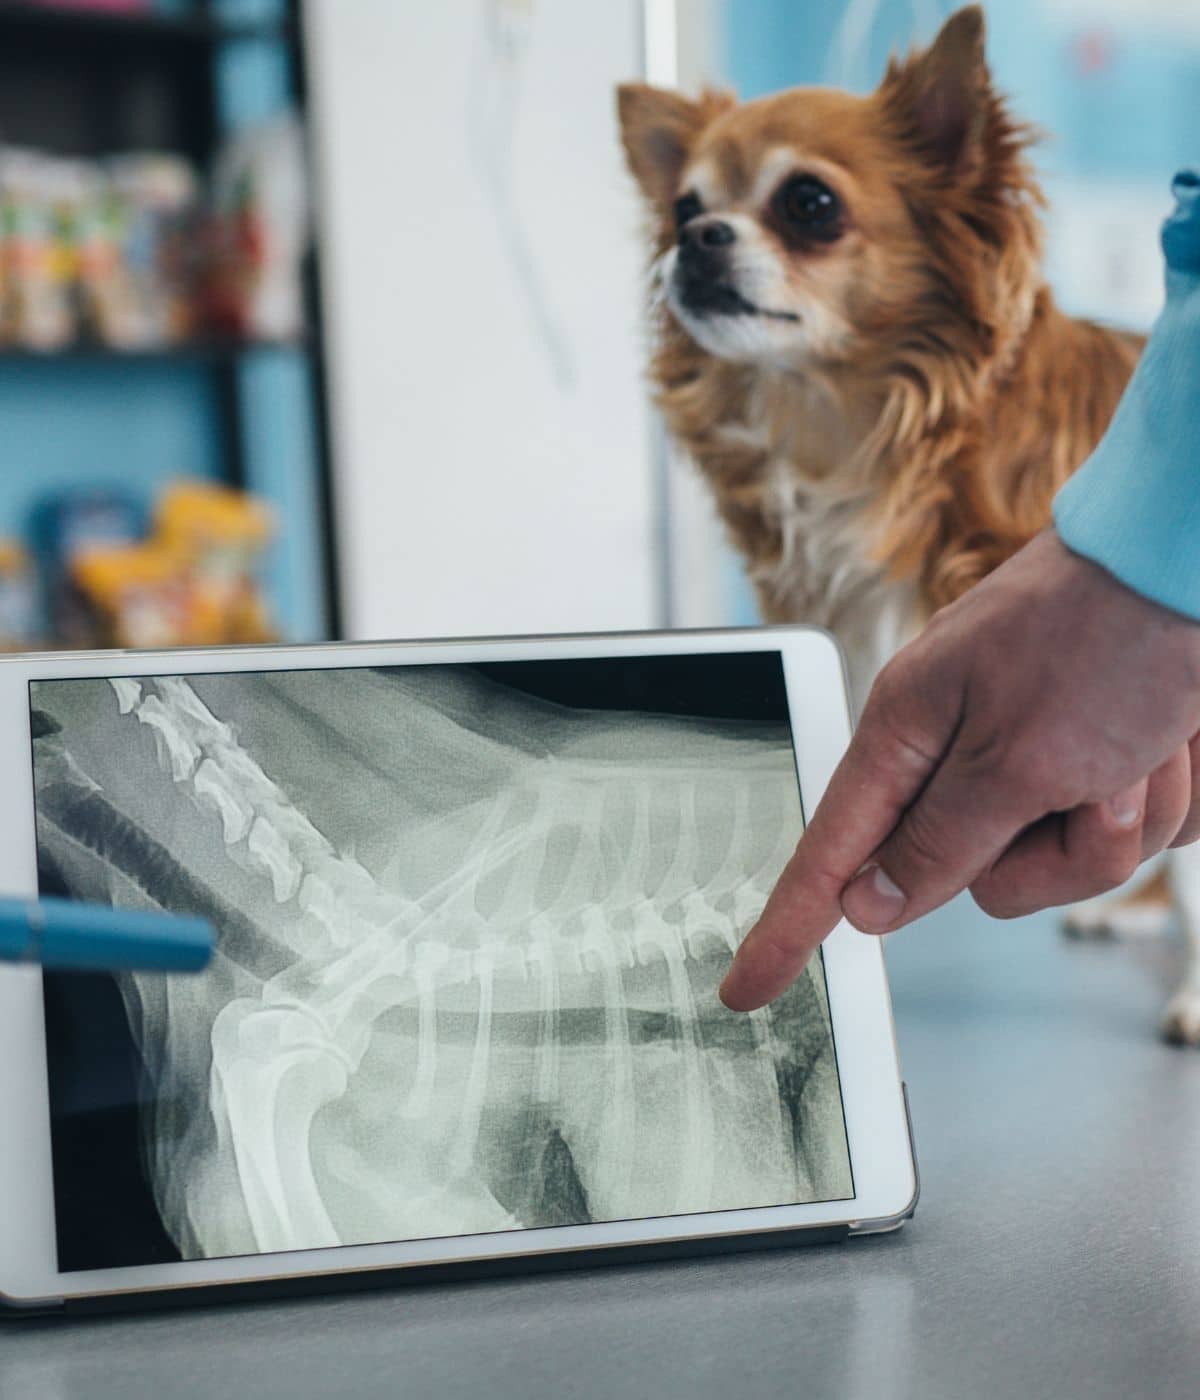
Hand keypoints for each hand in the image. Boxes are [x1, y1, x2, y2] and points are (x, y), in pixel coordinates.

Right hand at [720, 529, 1199, 1011]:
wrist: (1195, 563)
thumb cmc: (1105, 637)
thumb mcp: (1015, 759)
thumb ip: (936, 845)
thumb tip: (865, 906)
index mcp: (910, 734)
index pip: (830, 856)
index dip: (787, 929)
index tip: (746, 990)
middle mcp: (962, 751)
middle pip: (976, 879)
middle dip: (1055, 854)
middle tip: (1092, 784)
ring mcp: (1032, 758)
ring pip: (1059, 865)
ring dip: (1123, 820)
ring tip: (1145, 748)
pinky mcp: (1095, 763)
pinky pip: (1117, 836)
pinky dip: (1161, 801)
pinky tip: (1173, 743)